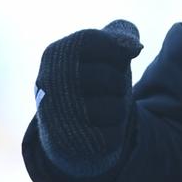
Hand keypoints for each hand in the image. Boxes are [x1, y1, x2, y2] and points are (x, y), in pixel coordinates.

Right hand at [34, 20, 142, 178]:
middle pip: (109, 77)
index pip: (90, 40)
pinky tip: (98, 129)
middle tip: (110, 86)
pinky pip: (113, 136)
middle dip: (119, 81)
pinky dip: (114, 131)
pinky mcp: (69, 146)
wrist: (72, 128)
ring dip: (118, 108)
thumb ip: (122, 35)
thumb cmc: (95, 78)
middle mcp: (47, 85)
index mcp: (53, 55)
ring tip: (102, 107)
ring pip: (116, 109)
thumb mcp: (106, 49)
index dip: (116, 47)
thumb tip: (134, 46)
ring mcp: (55, 117)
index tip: (122, 55)